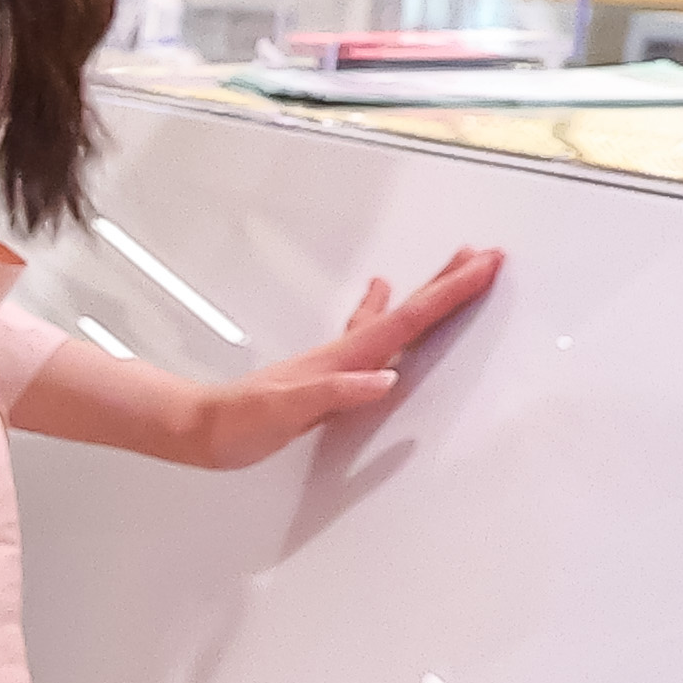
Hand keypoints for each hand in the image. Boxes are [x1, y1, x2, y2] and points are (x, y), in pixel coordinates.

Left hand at [185, 246, 500, 468]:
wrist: (197, 428)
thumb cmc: (236, 424)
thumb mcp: (283, 412)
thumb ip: (332, 394)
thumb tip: (385, 377)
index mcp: (341, 360)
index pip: (405, 321)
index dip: (447, 293)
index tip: (483, 263)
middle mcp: (342, 355)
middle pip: (405, 311)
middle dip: (446, 283)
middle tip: (484, 253)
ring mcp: (335, 363)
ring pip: (392, 320)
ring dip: (424, 295)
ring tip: (451, 270)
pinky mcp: (326, 377)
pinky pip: (370, 339)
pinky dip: (385, 317)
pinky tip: (380, 301)